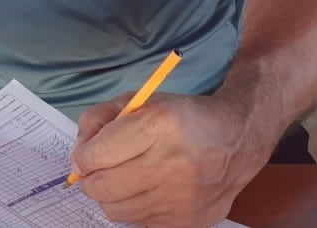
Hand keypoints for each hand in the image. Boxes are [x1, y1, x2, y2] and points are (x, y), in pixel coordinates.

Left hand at [69, 92, 267, 227]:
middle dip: (92, 177)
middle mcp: (170, 166)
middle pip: (100, 189)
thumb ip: (99, 119)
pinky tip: (152, 189)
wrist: (239, 139)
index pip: (94, 157)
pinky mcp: (186, 222)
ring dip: (114, 194)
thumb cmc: (184, 117)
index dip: (83, 156)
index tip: (88, 152)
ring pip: (116, 211)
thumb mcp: (141, 101)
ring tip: (130, 177)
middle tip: (101, 168)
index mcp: (157, 126)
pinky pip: (139, 223)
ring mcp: (180, 200)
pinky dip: (137, 207)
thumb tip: (77, 156)